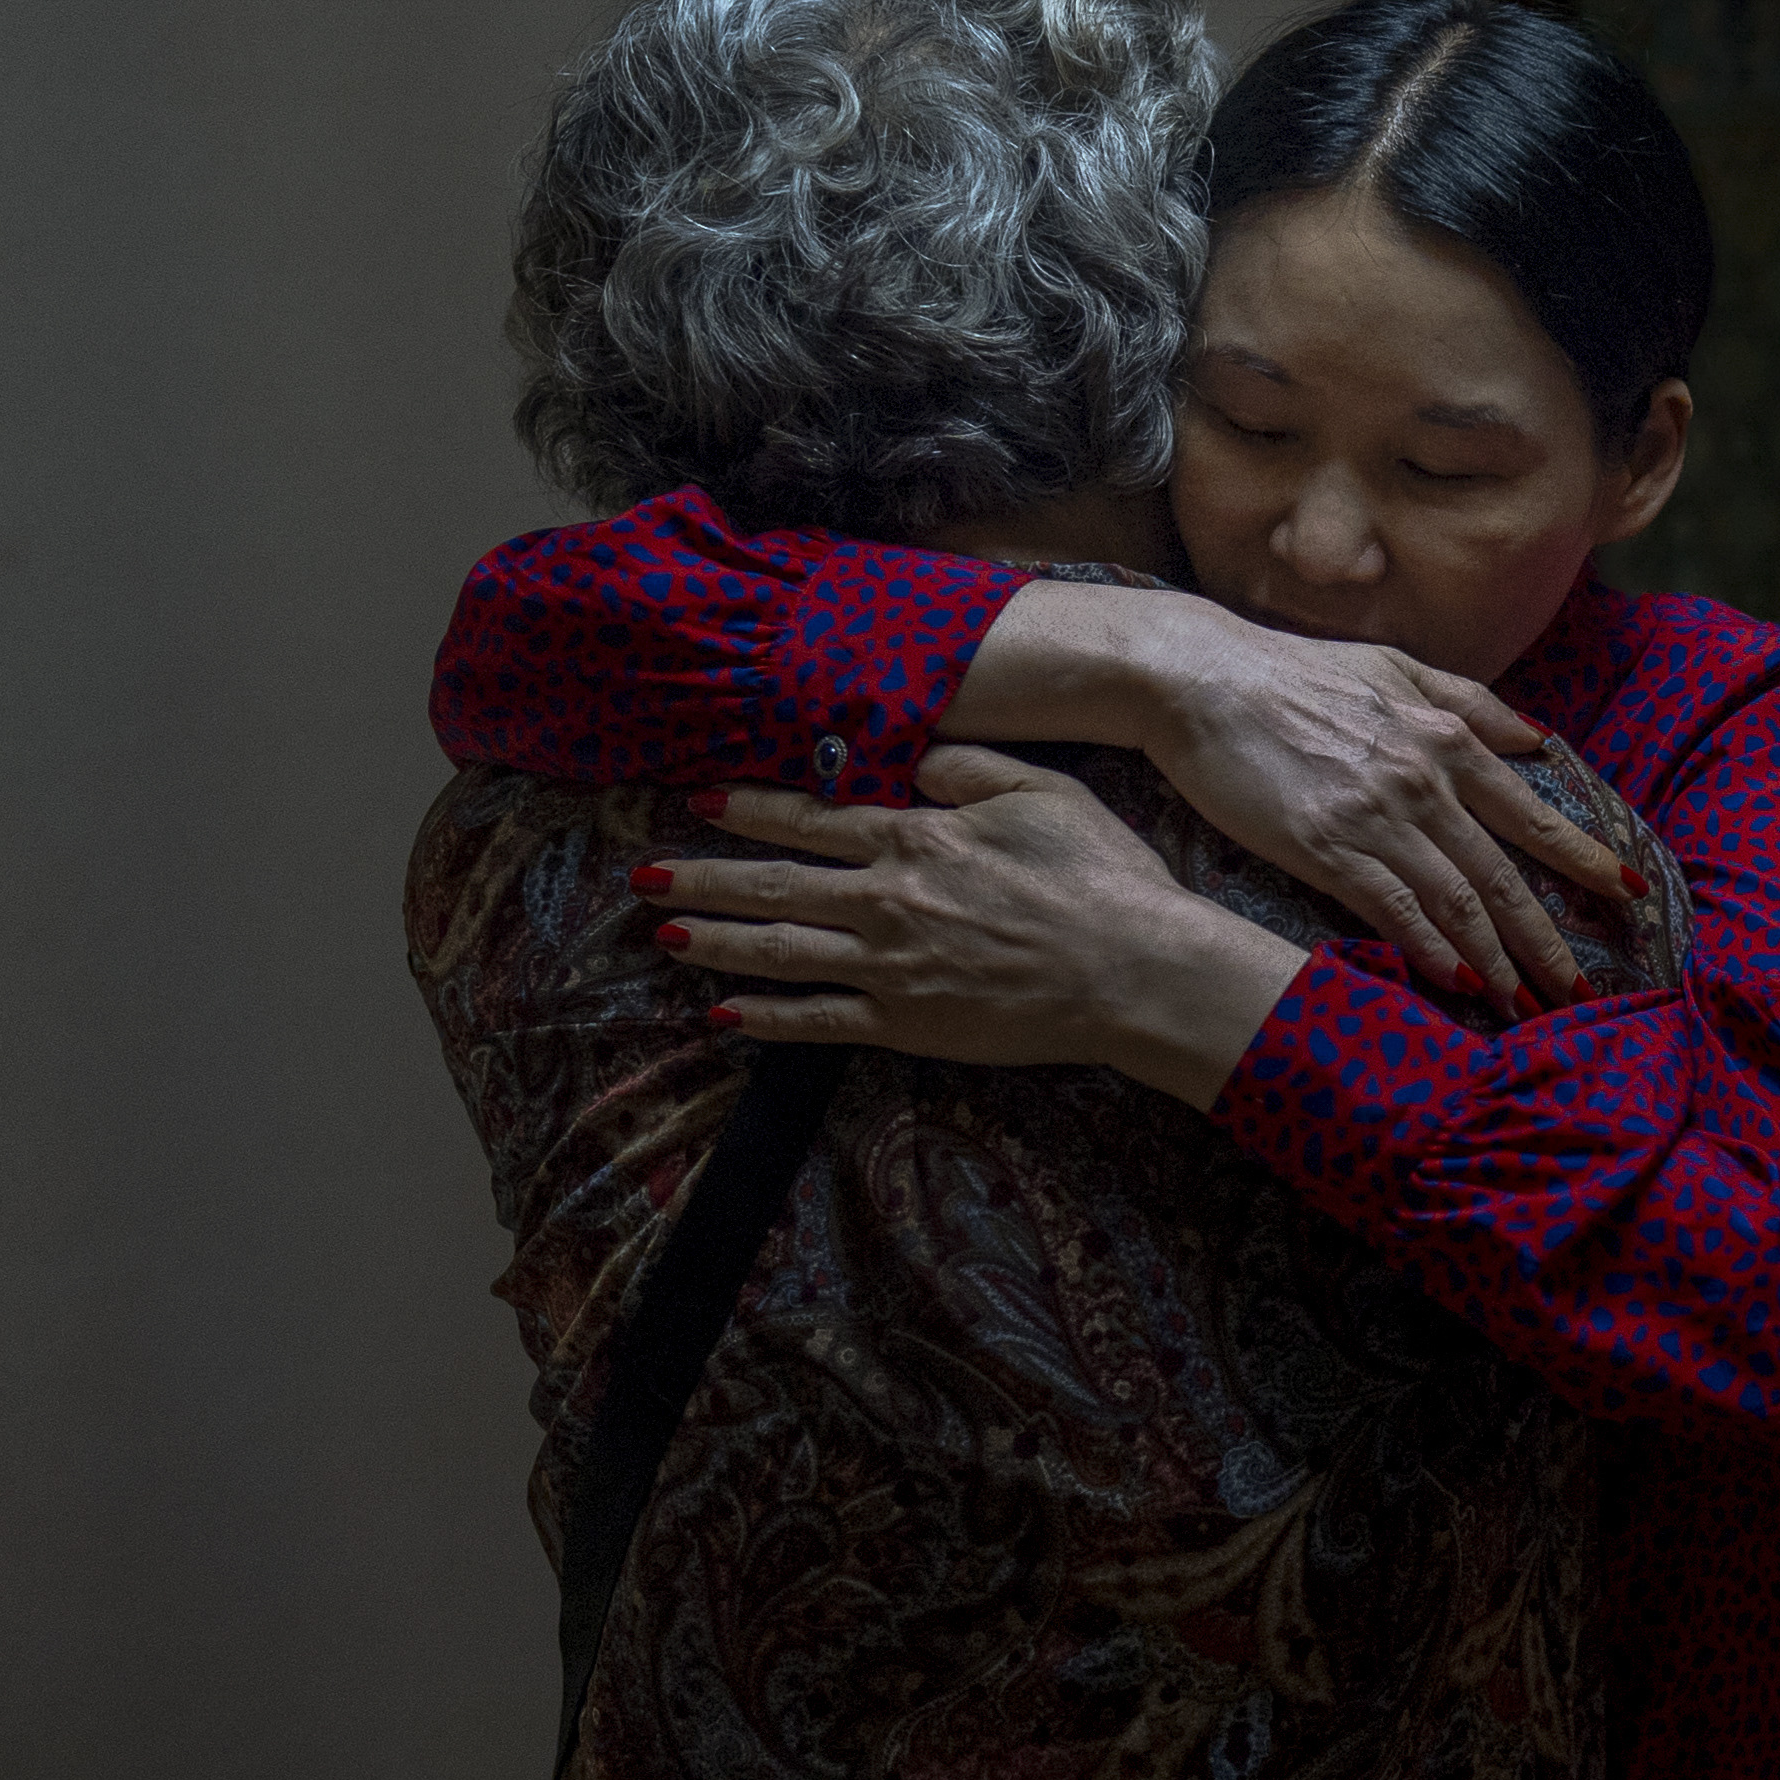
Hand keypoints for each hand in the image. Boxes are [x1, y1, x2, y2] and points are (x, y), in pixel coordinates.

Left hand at [639, 763, 1307, 1109]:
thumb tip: (908, 754)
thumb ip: (968, 767)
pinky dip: (764, 1017)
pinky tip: (722, 1013)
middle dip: (701, 879)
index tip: (699, 801)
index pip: (812, 819)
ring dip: (715, 941)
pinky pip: (817, 1020)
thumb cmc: (1103, 878)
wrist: (1137, 972)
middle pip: (773, 885)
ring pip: (779, 951)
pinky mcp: (905, 1025)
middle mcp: (887, 900)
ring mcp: (890, 967)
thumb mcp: (1042, 792)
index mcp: (918, 838)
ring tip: (663, 935)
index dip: (749, 809)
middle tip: (642, 876)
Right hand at [951, 582, 1639, 1007]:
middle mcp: (1424, 779)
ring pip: (1457, 902)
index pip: (1534, 812)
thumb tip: (1537, 740)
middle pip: (1504, 874)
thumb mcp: (1396, 666)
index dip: (1586, 858)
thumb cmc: (1293, 671)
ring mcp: (1376, 816)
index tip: (1630, 892)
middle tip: (1584, 988)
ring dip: (1497, 960)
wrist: (1200, 677)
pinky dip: (1431, 950)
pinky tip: (1457, 984)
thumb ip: (1470, 703)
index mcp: (1447, 736)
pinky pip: (1393, 911)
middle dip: (1550, 938)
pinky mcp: (1324, 846)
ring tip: (1526, 1005)